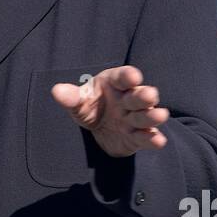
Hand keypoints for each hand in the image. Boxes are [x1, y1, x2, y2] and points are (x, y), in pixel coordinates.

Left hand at [50, 65, 169, 157]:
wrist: (98, 130)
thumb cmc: (90, 106)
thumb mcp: (78, 101)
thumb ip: (70, 97)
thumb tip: (57, 91)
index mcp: (115, 83)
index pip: (123, 77)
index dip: (128, 76)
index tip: (133, 76)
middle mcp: (129, 99)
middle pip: (138, 96)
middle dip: (144, 96)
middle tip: (150, 95)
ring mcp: (135, 118)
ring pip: (146, 116)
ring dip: (152, 116)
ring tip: (160, 115)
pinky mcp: (138, 136)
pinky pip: (146, 137)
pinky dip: (152, 139)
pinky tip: (158, 141)